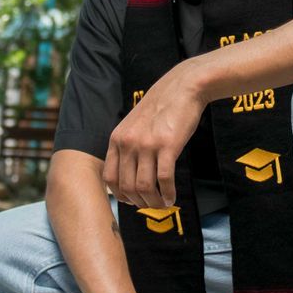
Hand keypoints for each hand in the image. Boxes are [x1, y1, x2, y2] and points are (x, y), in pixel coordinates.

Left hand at [105, 62, 204, 207]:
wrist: (182, 87)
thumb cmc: (161, 107)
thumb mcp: (134, 124)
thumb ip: (128, 145)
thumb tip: (130, 174)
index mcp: (117, 139)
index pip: (110, 178)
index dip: (120, 195)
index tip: (132, 200)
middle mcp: (128, 143)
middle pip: (126, 186)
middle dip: (138, 202)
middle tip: (150, 205)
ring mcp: (147, 145)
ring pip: (144, 187)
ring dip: (153, 201)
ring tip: (162, 204)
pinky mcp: (167, 146)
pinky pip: (164, 179)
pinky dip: (167, 193)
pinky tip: (172, 197)